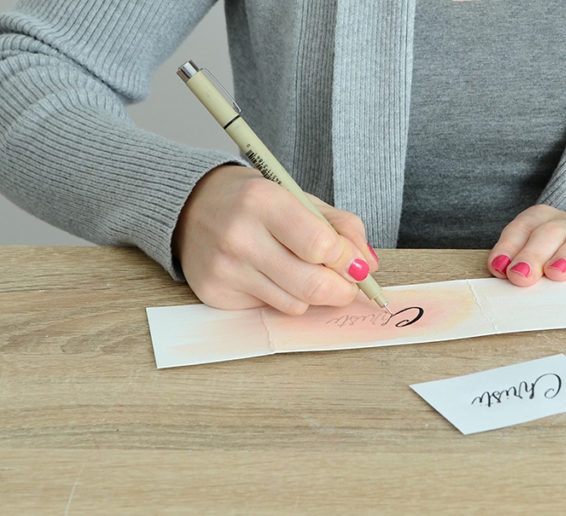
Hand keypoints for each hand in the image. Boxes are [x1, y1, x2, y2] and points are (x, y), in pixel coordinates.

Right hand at [173, 165, 378, 313]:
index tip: (356, 265)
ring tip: (303, 271)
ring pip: (296, 304)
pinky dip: (283, 297)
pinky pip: (271, 310)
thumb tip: (368, 264)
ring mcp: (224, 268)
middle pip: (312, 285)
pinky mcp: (215, 294)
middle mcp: (239, 236)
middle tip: (347, 284)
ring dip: (312, 294)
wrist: (189, 206)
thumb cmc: (252, 201)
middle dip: (342, 290)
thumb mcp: (299, 197)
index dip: (348, 261)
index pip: (321, 246)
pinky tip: (272, 276)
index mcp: (263, 201)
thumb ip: (341, 226)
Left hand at [487, 204, 565, 285]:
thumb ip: (524, 273)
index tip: (500, 268)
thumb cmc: (565, 271)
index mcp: (541, 224)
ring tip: (556, 273)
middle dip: (533, 254)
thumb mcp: (541, 270)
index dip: (509, 246)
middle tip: (522, 276)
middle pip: (548, 231)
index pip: (522, 228)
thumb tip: (505, 283)